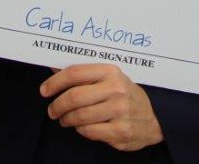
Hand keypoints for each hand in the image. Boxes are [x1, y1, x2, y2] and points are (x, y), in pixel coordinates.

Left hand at [42, 64, 162, 151]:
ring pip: (79, 116)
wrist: (155, 118)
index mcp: (111, 72)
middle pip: (74, 96)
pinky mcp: (121, 131)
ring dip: (66, 119)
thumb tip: (53, 67)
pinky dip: (81, 130)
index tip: (44, 90)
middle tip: (52, 111)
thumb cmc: (125, 95)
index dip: (55, 82)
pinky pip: (89, 131)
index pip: (74, 73)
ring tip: (64, 119)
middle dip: (57, 105)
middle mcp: (116, 89)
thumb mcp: (109, 78)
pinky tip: (81, 127)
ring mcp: (120, 111)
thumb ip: (83, 75)